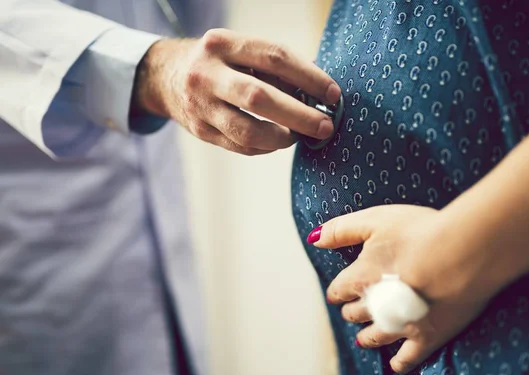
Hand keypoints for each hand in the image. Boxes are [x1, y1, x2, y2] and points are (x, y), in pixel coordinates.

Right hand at [132, 29, 340, 154]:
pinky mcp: (200, 130)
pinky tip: (278, 140)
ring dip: (282, 137)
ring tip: (300, 135)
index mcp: (222, 43)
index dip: (309, 77)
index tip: (333, 94)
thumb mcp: (240, 51)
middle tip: (325, 126)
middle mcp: (206, 73)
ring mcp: (200, 105)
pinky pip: (241, 146)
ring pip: (248, 131)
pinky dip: (266, 147)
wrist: (166, 77)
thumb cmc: (219, 63)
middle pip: (260, 98)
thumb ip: (274, 68)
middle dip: (299, 115)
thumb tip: (318, 94)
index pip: (275, 57)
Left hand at [308, 205, 502, 373]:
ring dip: (367, 337)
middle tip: (352, 313)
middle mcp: (376, 305)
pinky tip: (396, 363)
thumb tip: (314, 238)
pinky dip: (400, 362)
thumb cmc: (419, 232)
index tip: (337, 293)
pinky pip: (409, 357)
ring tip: (363, 340)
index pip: (340, 289)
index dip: (338, 291)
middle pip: (356, 312)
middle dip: (353, 312)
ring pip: (376, 336)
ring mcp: (401, 324)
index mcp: (361, 276)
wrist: (462, 255)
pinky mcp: (428, 337)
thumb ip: (341, 230)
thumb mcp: (375, 220)